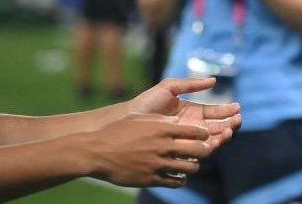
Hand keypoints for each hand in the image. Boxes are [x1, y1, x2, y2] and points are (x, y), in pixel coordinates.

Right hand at [86, 114, 212, 187]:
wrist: (96, 151)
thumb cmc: (118, 131)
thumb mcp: (142, 118)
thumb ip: (163, 120)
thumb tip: (179, 121)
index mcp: (163, 129)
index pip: (196, 132)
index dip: (204, 134)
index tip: (204, 136)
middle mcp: (162, 146)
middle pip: (198, 150)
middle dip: (206, 150)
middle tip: (205, 150)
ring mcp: (156, 164)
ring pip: (189, 168)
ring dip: (193, 166)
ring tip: (191, 164)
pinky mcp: (149, 179)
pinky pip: (174, 182)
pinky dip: (181, 180)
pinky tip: (179, 177)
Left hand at [129, 78, 241, 150]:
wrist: (127, 121)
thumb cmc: (146, 104)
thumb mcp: (169, 88)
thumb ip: (191, 84)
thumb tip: (214, 80)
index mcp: (194, 112)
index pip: (216, 113)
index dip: (228, 112)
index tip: (237, 109)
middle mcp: (194, 128)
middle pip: (218, 129)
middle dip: (230, 125)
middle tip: (236, 121)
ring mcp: (187, 141)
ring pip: (212, 141)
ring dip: (223, 137)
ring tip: (227, 131)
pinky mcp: (180, 152)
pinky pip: (198, 152)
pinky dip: (209, 148)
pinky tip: (214, 142)